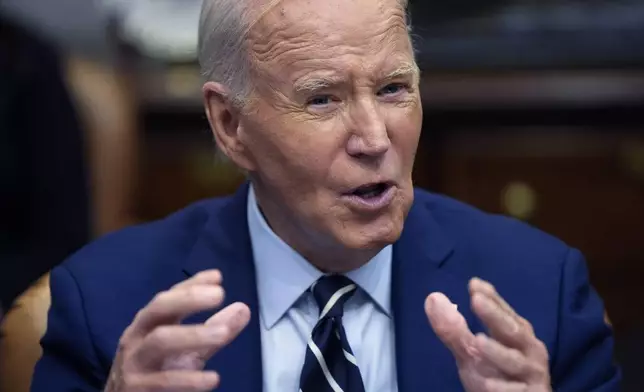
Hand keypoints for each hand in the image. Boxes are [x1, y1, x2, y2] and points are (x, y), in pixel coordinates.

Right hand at [104, 270, 250, 391]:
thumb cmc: (157, 371)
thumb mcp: (188, 349)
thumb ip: (213, 329)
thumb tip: (243, 308)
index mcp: (149, 323)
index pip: (168, 297)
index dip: (191, 285)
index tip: (217, 276)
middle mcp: (137, 337)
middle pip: (158, 309)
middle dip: (188, 299)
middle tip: (219, 295)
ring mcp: (134, 363)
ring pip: (159, 341)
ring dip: (193, 335)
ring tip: (223, 333)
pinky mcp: (136, 389)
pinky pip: (162, 381)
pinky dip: (189, 380)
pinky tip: (213, 378)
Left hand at [425, 278, 550, 391]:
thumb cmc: (495, 374)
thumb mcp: (470, 352)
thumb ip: (454, 328)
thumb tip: (433, 297)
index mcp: (516, 333)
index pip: (504, 311)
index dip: (491, 298)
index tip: (473, 284)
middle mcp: (529, 350)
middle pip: (512, 330)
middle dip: (495, 316)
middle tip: (477, 300)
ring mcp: (532, 373)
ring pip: (514, 362)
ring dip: (497, 352)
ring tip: (478, 342)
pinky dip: (502, 388)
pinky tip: (488, 385)